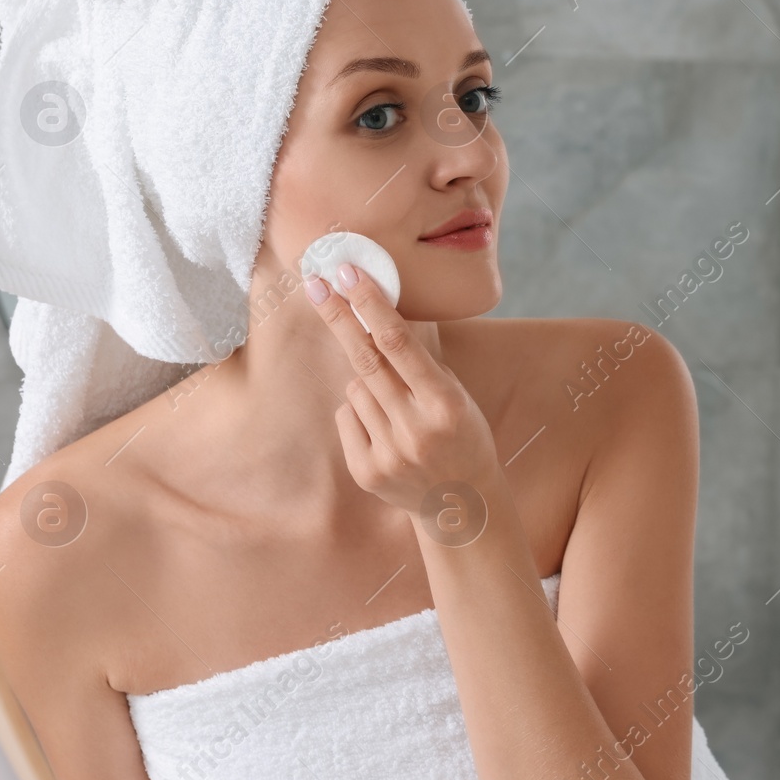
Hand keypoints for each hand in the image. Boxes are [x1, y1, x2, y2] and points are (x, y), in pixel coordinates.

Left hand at [306, 263, 500, 514]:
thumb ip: (420, 363)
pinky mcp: (366, 471)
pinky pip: (347, 417)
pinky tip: (386, 431)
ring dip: (367, 383)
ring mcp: (388, 453)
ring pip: (355, 388)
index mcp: (446, 405)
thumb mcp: (458, 396)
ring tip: (398, 408)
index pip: (398, 343)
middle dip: (340, 316)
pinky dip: (360, 413)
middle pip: (365, 358)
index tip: (348, 274)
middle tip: (316, 283)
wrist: (462, 505)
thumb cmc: (461, 435)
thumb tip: (379, 311)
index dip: (370, 304)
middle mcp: (416, 429)